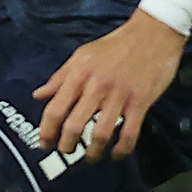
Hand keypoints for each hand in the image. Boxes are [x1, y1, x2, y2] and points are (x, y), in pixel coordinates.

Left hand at [32, 10, 186, 161]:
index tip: (43, 143)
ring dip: (92, 152)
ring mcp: (119, 96)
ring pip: (100, 134)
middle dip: (67, 146)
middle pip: (74, 126)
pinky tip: (116, 154)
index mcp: (79, 75)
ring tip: (89, 157)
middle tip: (66, 152)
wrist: (152, 34)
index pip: (55, 109)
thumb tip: (38, 95)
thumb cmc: (114, 45)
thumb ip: (59, 77)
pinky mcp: (140, 102)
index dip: (46, 131)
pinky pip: (129, 133)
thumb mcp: (81, 55)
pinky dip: (121, 149)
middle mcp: (96, 87)